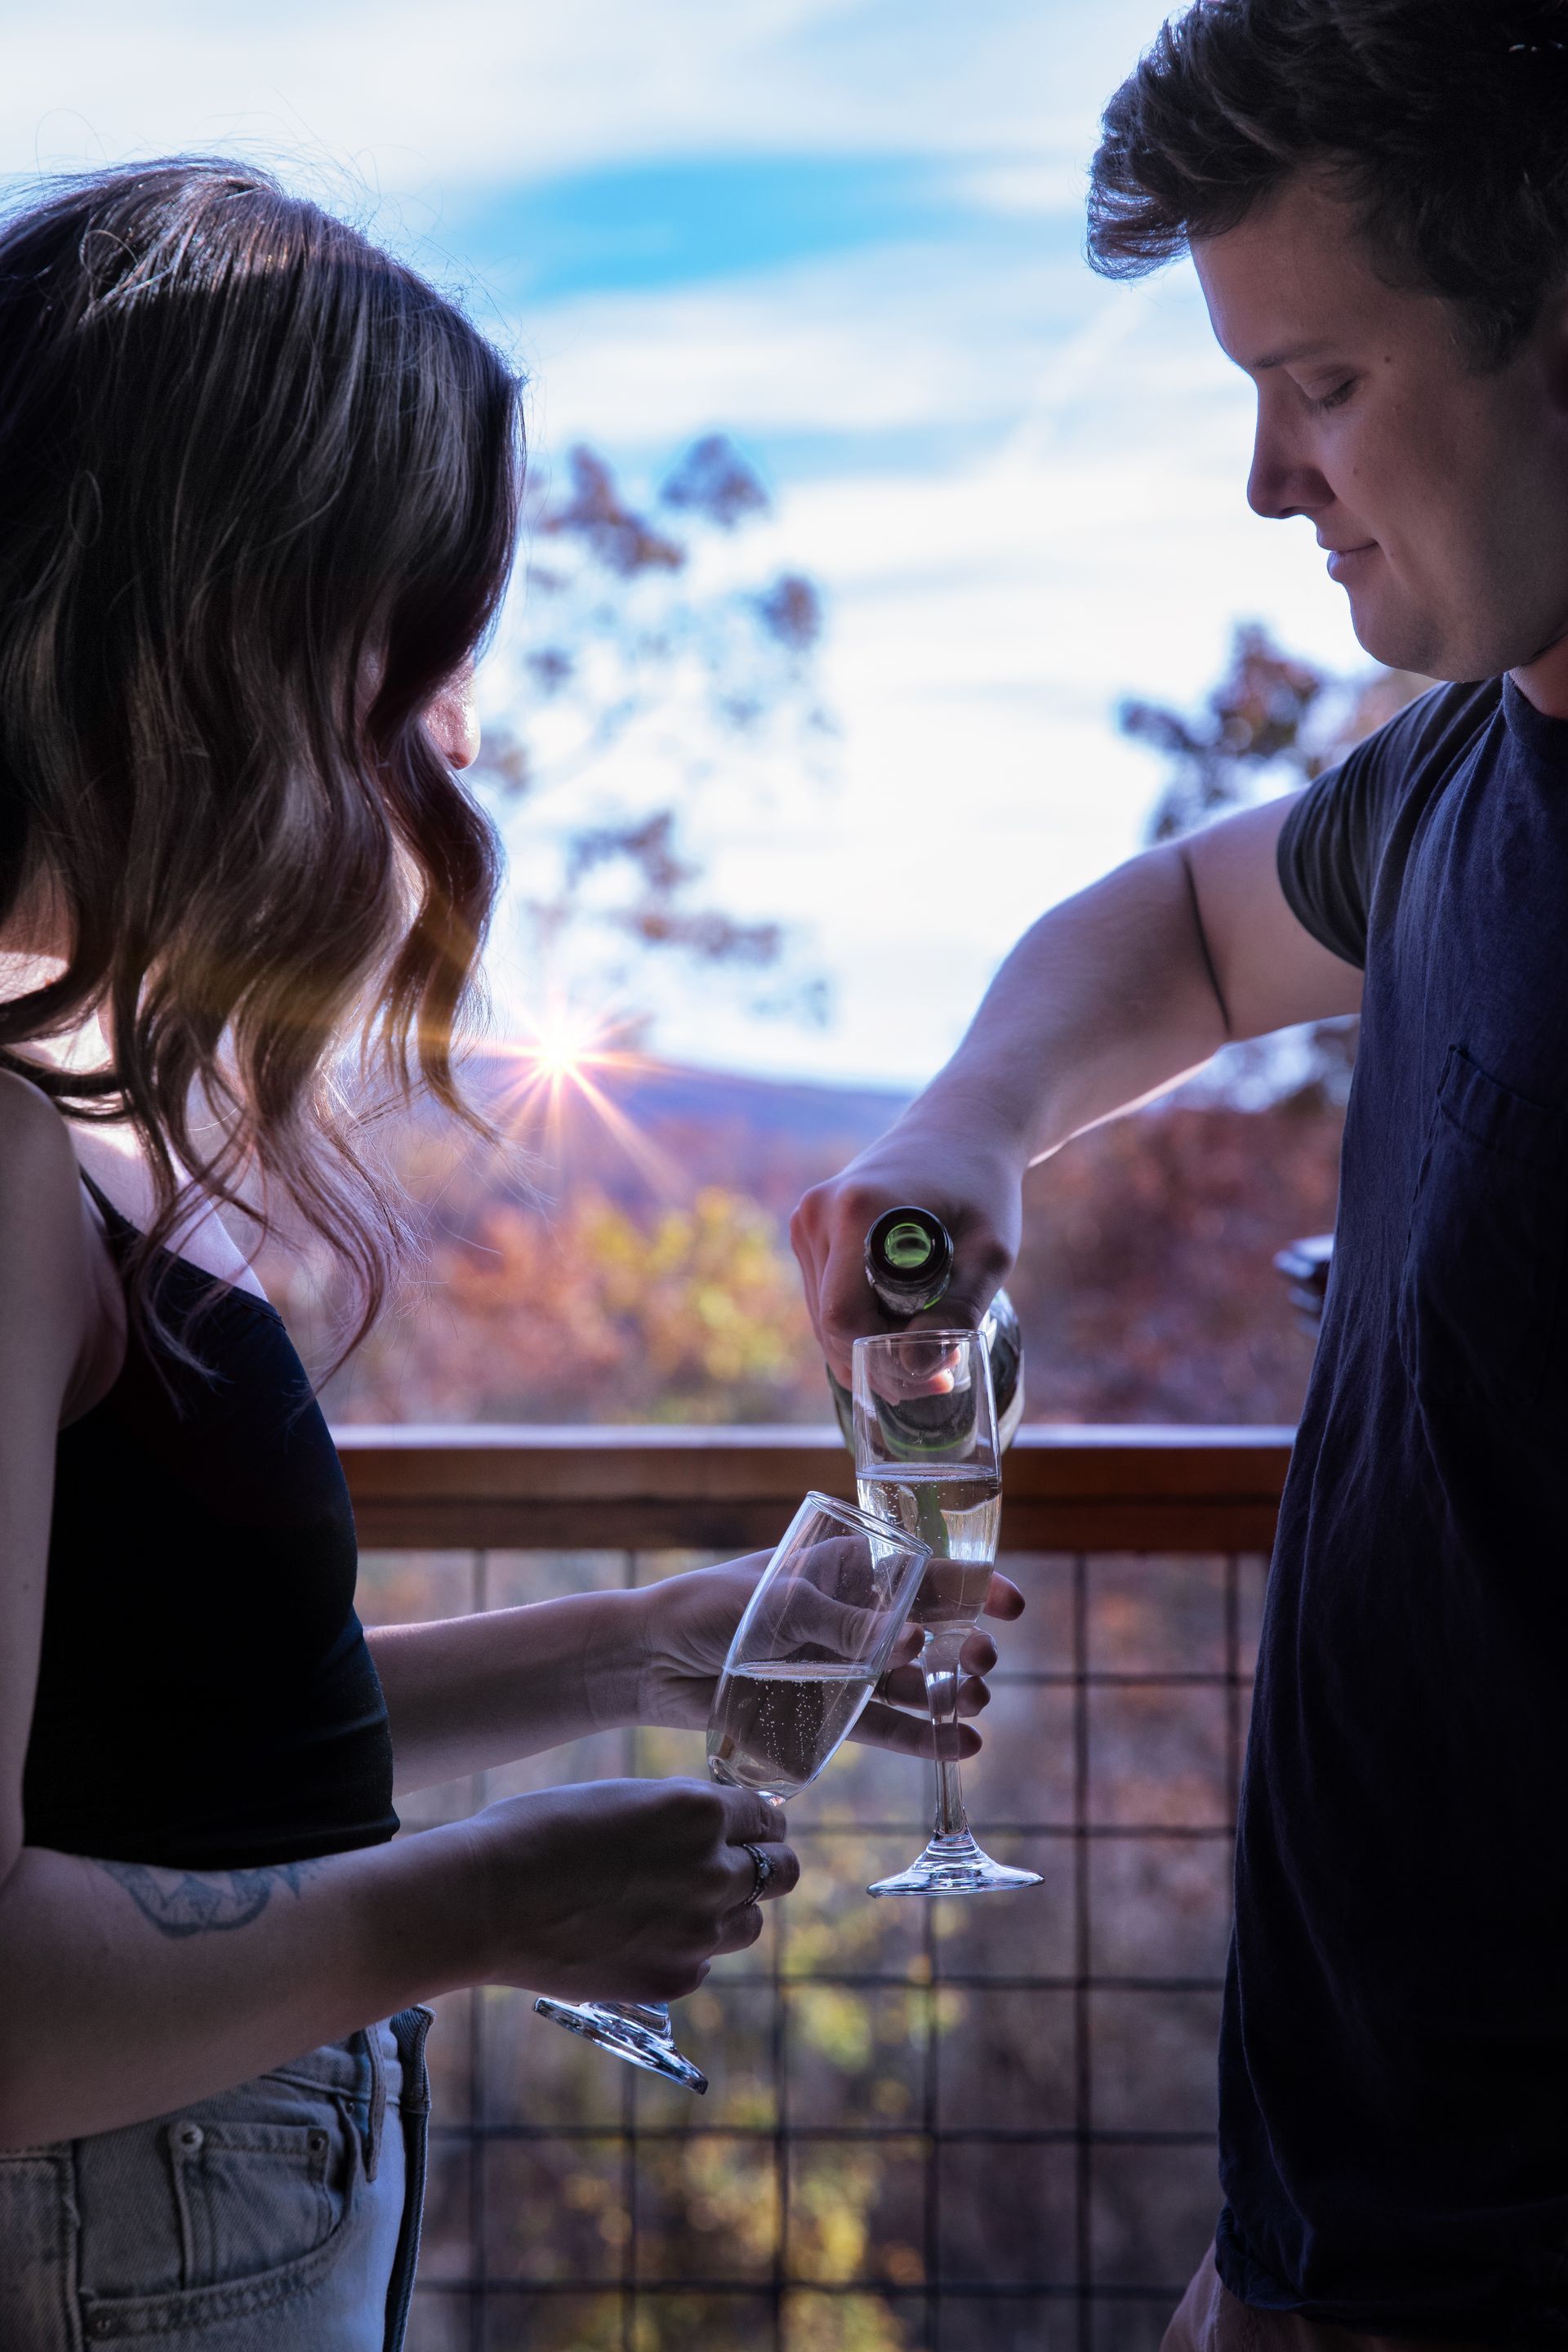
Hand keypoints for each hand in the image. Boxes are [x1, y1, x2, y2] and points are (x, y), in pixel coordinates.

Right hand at [465, 1778, 797, 2004]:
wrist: (486, 1901)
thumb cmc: (539, 1832)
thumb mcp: (622, 1800)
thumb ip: (679, 1818)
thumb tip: (715, 1831)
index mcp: (700, 1809)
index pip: (766, 1815)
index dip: (756, 1822)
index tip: (746, 1830)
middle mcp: (713, 1869)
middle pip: (783, 1871)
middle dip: (764, 1865)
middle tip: (735, 1867)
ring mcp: (698, 1930)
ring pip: (751, 1923)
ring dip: (729, 1912)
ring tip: (679, 1905)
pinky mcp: (674, 1978)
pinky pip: (705, 1962)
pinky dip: (686, 1950)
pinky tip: (640, 1936)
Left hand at [632, 1557, 1026, 1765]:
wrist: (651, 1661)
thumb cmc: (709, 1608)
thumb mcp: (776, 1604)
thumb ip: (842, 1624)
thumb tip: (914, 1638)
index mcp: (845, 1568)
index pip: (923, 1571)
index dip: (973, 1585)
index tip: (1011, 1607)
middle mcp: (854, 1616)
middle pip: (930, 1629)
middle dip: (967, 1644)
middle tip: (983, 1663)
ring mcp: (843, 1665)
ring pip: (913, 1679)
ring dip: (950, 1691)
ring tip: (975, 1706)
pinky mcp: (826, 1710)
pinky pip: (884, 1723)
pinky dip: (923, 1735)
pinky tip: (959, 1745)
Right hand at [789, 1114, 1025, 1385]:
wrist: (958, 1131)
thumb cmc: (982, 1188)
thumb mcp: (990, 1252)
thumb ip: (958, 1310)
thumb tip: (917, 1371)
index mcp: (858, 1212)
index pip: (844, 1318)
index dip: (884, 1362)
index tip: (936, 1373)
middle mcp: (818, 1214)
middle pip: (829, 1325)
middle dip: (880, 1362)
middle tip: (939, 1371)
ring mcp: (806, 1220)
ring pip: (822, 1318)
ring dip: (867, 1345)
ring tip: (926, 1343)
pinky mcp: (808, 1229)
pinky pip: (824, 1298)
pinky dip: (857, 1322)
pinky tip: (900, 1320)